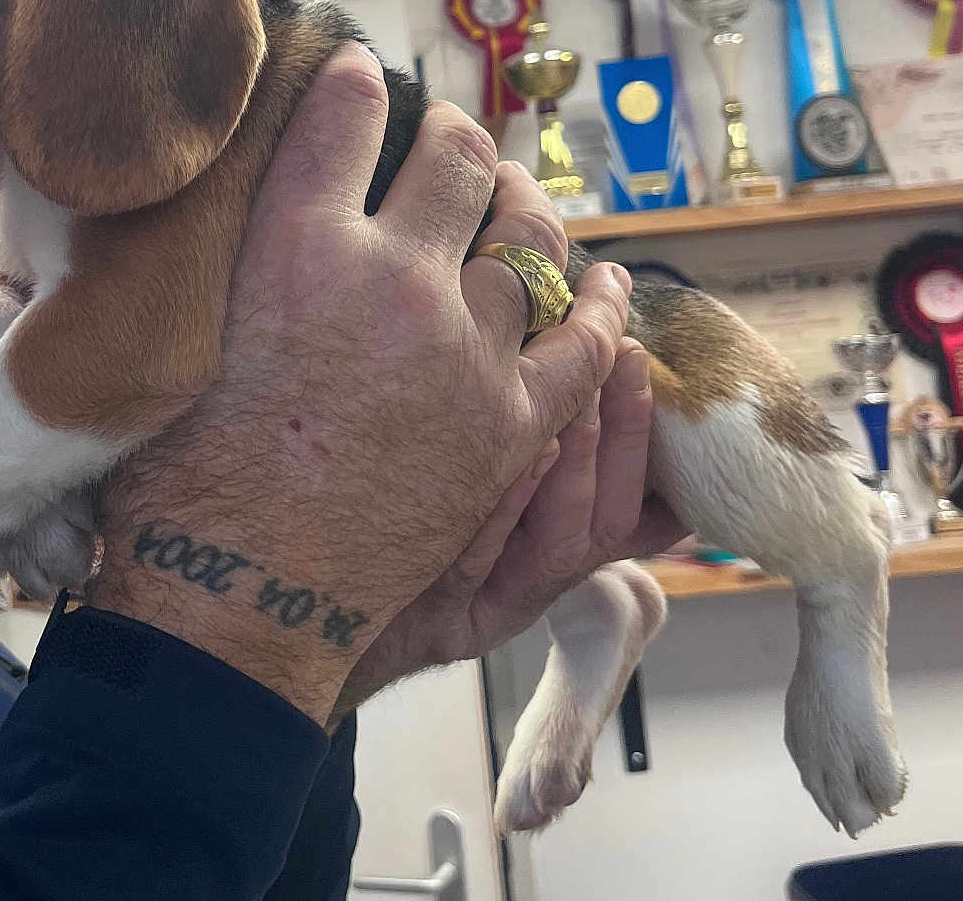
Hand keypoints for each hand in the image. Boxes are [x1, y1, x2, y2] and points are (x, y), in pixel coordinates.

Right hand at [89, 44, 632, 726]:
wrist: (234, 592)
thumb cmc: (180, 470)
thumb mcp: (178, 332)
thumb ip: (226, 253)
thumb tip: (231, 202)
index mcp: (296, 242)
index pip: (342, 114)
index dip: (355, 77)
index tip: (362, 66)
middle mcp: (390, 275)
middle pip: (454, 159)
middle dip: (454, 131)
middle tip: (449, 135)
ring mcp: (461, 348)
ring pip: (526, 237)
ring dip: (524, 203)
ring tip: (516, 195)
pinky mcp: (510, 424)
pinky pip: (580, 342)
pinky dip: (597, 306)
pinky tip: (603, 281)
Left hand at [329, 337, 685, 722]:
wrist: (318, 607)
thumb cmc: (394, 523)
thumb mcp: (467, 480)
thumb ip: (516, 423)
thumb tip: (562, 342)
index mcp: (559, 549)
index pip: (637, 500)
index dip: (644, 431)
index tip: (637, 350)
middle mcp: (535, 580)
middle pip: (607, 515)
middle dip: (623, 430)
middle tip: (618, 351)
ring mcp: (491, 603)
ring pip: (554, 542)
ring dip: (572, 465)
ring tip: (572, 395)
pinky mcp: (440, 621)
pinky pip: (476, 563)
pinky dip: (498, 509)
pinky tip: (506, 454)